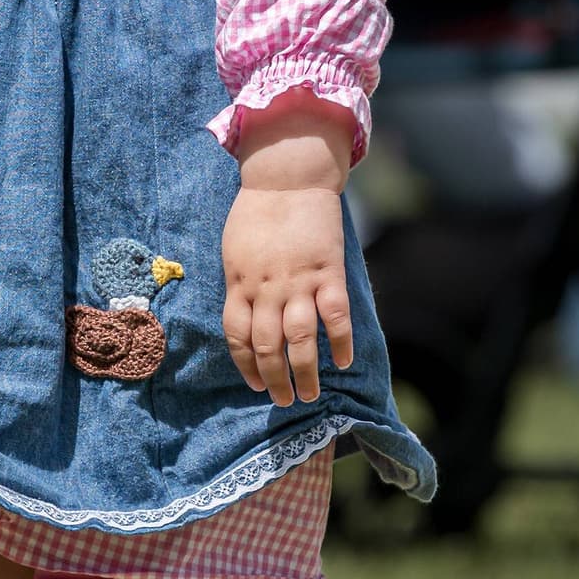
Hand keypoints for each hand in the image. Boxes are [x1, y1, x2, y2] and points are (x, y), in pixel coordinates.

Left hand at [222, 93, 355, 407]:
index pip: (237, 337)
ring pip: (300, 340)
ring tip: (311, 395)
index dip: (246, 366)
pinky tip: (344, 361)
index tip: (255, 384)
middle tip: (284, 402)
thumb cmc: (258, 211)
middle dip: (275, 380)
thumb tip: (246, 314)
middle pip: (267, 347)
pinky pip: (335, 316)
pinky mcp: (328, 272)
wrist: (288, 176)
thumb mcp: (234, 249)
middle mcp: (266, 288)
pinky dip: (340, 342)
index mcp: (239, 283)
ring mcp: (298, 282)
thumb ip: (241, 283)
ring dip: (305, 373)